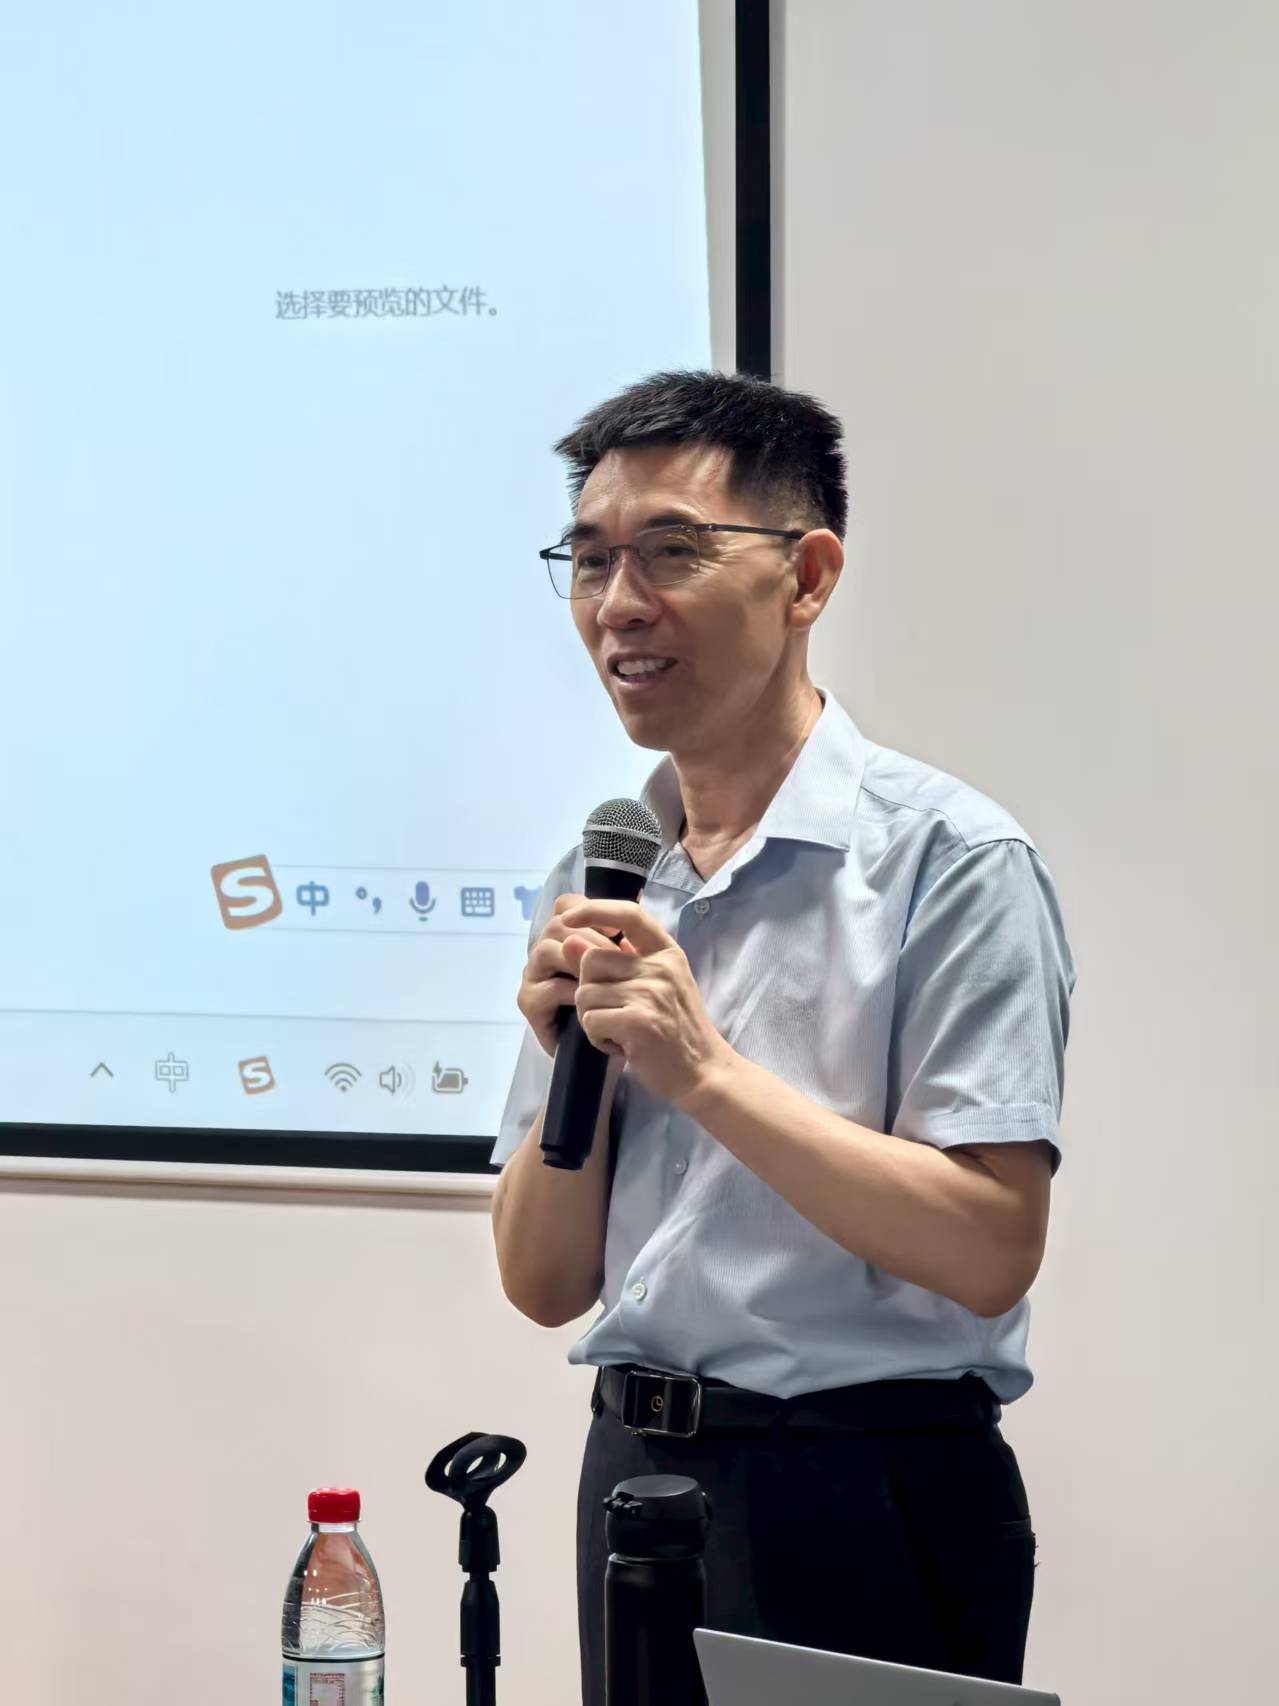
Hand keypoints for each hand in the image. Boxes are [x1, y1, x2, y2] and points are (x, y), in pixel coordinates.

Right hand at [516, 893, 636, 1057]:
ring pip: (548, 950)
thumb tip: (618, 920)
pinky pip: (549, 987)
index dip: (588, 909)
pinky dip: (572, 992)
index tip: (617, 928)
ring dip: (580, 962)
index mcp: (567, 936)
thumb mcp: (627, 968)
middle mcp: (546, 950)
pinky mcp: (529, 1002)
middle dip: (591, 937)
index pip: (567, 905)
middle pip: (558, 924)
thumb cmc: (622, 1006)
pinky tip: (590, 1000)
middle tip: (619, 956)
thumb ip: (621, 942)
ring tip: (605, 978)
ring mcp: (534, 975)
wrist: (615, 1050)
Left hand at [558, 899, 735, 1107]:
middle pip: (591, 960)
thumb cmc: (677, 1030)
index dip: (594, 909)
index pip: (629, 914)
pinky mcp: (638, 1021)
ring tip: (619, 1032)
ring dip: (592, 1019)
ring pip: (585, 994)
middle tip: (612, 1014)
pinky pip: (590, 1020)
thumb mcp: (657, 987)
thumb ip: (618, 963)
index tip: (567, 918)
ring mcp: (650, 993)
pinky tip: (621, 1046)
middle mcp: (660, 967)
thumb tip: (569, 940)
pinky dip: (597, 1038)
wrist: (703, 1072)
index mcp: (667, 953)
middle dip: (588, 990)